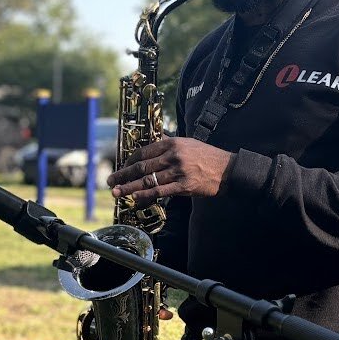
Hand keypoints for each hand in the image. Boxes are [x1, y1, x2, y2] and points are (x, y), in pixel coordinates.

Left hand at [108, 136, 232, 206]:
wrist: (228, 169)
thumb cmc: (207, 157)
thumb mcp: (188, 143)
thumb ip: (170, 143)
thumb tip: (155, 141)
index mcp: (172, 143)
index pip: (144, 152)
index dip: (129, 161)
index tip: (121, 167)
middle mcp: (173, 155)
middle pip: (142, 166)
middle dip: (123, 175)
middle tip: (110, 181)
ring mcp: (178, 171)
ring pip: (148, 180)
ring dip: (129, 187)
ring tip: (116, 192)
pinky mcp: (184, 185)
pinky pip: (160, 191)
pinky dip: (145, 195)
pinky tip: (135, 198)